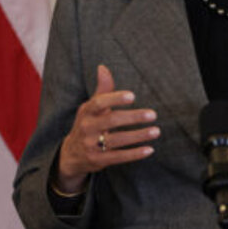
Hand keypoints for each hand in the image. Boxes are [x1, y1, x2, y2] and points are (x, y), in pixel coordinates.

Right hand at [56, 64, 158, 192]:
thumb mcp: (91, 107)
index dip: (115, 99)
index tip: (132, 96)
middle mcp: (87, 127)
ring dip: (138, 136)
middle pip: (111, 121)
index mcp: (87, 111)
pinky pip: (118, 157)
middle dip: (133, 117)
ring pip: (117, 140)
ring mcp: (91, 145)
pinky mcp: (98, 160)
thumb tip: (103, 67)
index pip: (99, 102)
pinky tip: (149, 149)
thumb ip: (102, 89)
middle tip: (153, 114)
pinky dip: (134, 154)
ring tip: (156, 131)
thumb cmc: (87, 124)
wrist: (71, 154)